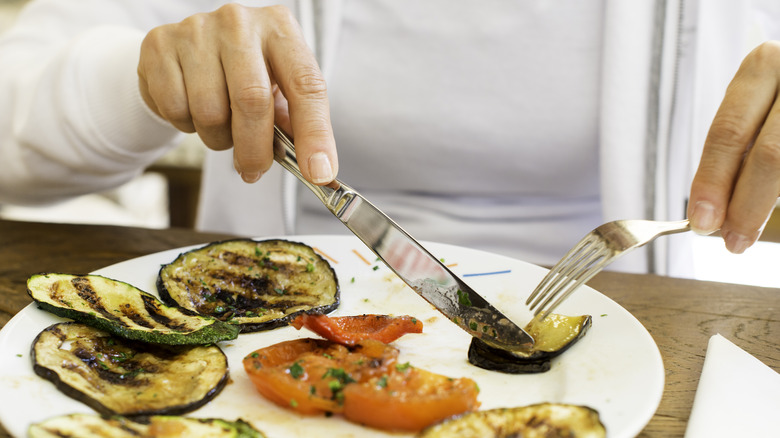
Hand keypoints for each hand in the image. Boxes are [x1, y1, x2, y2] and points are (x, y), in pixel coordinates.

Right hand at [137, 4, 337, 184]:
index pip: (306, 85)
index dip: (315, 133)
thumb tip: (314, 167)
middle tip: (254, 171)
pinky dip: (186, 125)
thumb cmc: (244, 73)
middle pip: (252, 100)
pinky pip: (176, 108)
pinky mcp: (160, 44)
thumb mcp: (277, 89)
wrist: (187, 50)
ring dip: (219, 138)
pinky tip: (192, 110)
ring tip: (221, 128)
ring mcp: (197, 29)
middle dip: (255, 149)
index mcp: (280, 29)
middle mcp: (240, 22)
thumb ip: (294, 122)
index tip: (318, 172)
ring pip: (210, 111)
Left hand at [688, 41, 779, 252]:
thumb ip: (736, 151)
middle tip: (732, 241)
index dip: (712, 182)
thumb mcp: (756, 109)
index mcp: (762, 67)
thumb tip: (710, 211)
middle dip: (747, 206)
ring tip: (751, 230)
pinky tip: (775, 212)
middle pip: (770, 155)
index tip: (700, 221)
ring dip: (768, 204)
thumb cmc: (779, 103)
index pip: (728, 133)